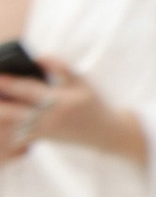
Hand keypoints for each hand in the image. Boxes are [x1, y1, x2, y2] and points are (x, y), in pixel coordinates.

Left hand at [0, 57, 142, 169]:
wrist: (104, 133)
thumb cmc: (93, 104)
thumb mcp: (82, 82)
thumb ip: (60, 68)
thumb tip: (38, 58)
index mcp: (60, 101)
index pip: (28, 90)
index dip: (9, 82)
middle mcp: (50, 118)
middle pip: (15, 110)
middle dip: (0, 100)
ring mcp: (45, 130)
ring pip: (14, 124)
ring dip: (3, 113)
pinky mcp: (43, 138)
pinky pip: (20, 135)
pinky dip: (10, 128)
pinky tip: (4, 117)